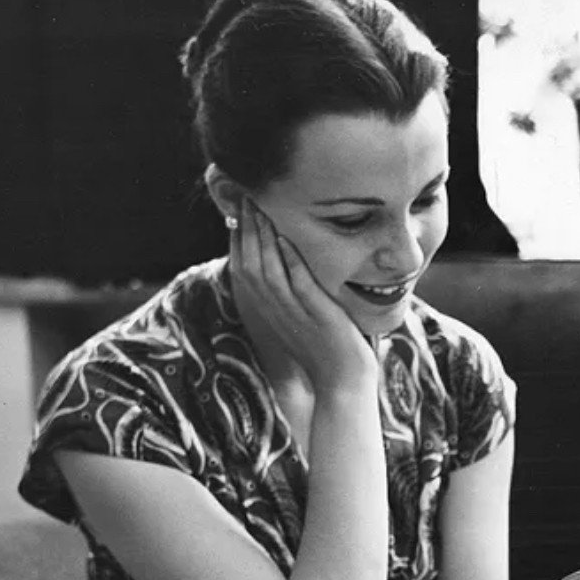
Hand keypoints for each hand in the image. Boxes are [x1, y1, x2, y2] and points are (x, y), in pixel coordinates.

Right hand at [230, 197, 375, 391]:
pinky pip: (298, 284)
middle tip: (245, 195)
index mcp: (270, 310)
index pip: (243, 266)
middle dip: (245, 228)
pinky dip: (290, 261)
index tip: (238, 208)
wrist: (342, 384)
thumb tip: (288, 262)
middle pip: (249, 262)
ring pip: (268, 270)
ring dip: (262, 237)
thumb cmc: (327, 349)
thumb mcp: (302, 318)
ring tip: (260, 207)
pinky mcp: (317, 315)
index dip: (237, 236)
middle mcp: (276, 310)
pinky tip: (285, 237)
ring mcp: (295, 313)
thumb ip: (292, 293)